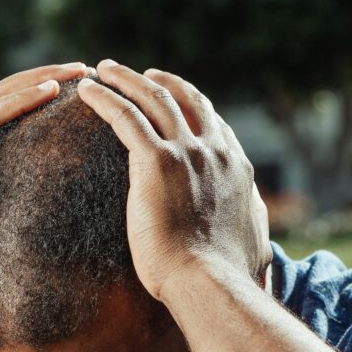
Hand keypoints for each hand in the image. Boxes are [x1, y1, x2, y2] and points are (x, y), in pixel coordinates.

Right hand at [0, 63, 89, 300]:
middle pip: (3, 93)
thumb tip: (53, 228)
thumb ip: (10, 213)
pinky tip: (48, 92)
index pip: (4, 109)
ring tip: (76, 71)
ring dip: (38, 79)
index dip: (38, 93)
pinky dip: (17, 101)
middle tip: (86, 68)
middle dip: (45, 76)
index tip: (79, 89)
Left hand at [77, 59, 270, 302]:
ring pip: (153, 99)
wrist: (210, 282)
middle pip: (186, 100)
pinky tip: (87, 91)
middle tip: (143, 74)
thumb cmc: (227, 274)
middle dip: (162, 82)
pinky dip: (105, 98)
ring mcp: (186, 153)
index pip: (214, 124)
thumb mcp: (255, 242)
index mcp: (237, 168)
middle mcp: (214, 152)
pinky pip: (125, 116)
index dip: (194, 107)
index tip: (177, 100)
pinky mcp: (155, 161)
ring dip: (127, 78)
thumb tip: (264, 239)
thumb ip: (253, 227)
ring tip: (105, 69)